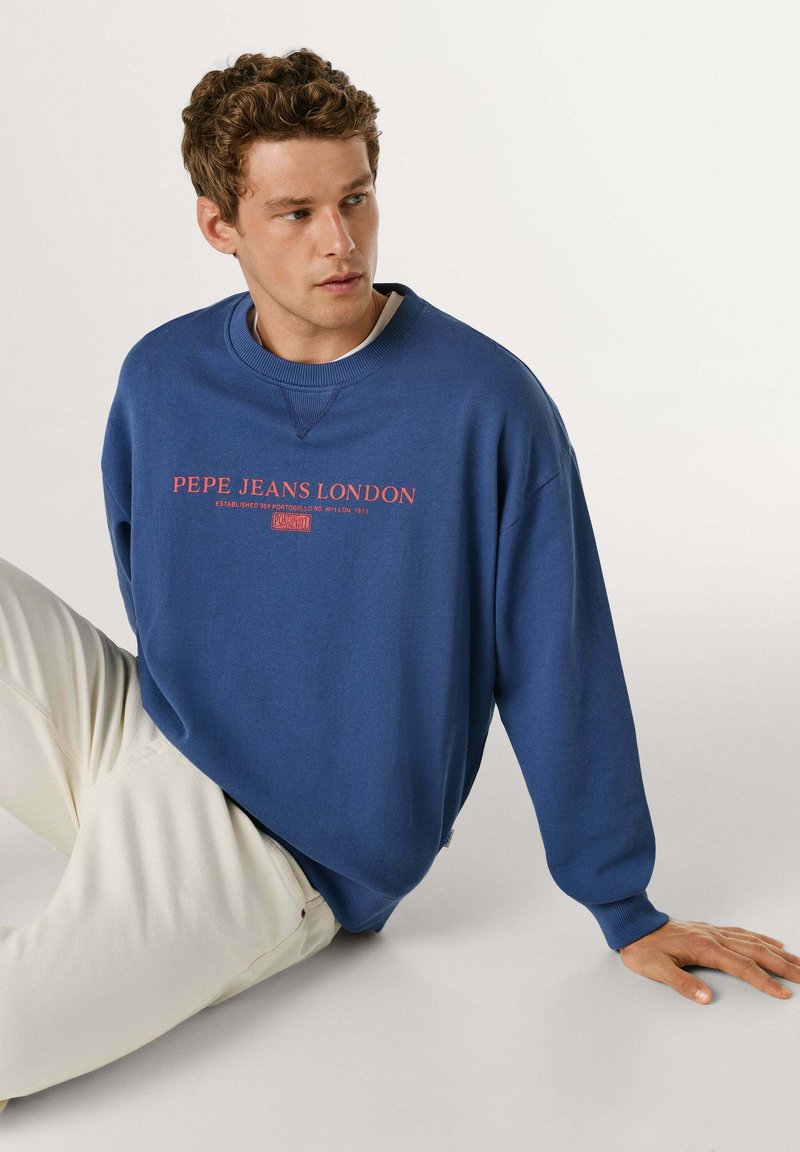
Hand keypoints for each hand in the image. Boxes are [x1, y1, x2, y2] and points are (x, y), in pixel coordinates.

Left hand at [617, 918, 799, 1003]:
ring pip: (754, 942)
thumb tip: (706, 998)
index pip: (742, 967)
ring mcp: (714, 932)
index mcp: (704, 948)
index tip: (784, 994)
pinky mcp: (710, 931)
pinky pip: (743, 934)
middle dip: (783, 966)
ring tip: (799, 964)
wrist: (633, 925)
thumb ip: (681, 983)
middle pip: (756, 952)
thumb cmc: (643, 949)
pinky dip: (762, 939)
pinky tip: (773, 944)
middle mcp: (714, 937)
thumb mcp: (655, 969)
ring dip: (778, 954)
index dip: (764, 981)